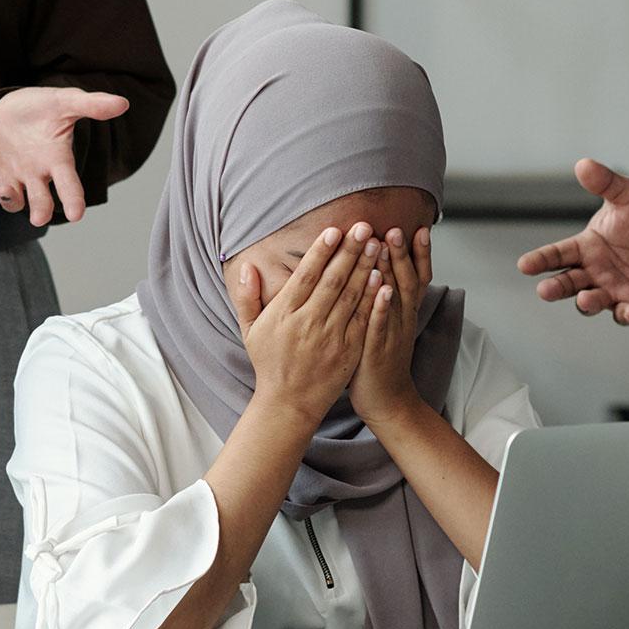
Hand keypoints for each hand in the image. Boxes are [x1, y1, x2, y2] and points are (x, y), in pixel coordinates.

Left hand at [0, 86, 130, 225]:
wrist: (9, 109)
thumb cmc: (42, 109)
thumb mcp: (65, 102)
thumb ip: (91, 105)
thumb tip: (122, 103)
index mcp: (56, 160)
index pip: (68, 183)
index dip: (73, 198)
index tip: (77, 214)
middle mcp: (34, 174)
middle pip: (40, 200)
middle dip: (40, 209)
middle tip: (39, 217)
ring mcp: (9, 175)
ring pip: (10, 198)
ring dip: (8, 198)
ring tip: (6, 191)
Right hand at [231, 224, 379, 425]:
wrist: (289, 402)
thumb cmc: (269, 362)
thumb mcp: (249, 330)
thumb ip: (246, 297)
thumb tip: (246, 266)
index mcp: (284, 314)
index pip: (305, 276)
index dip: (320, 252)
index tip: (333, 230)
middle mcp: (308, 323)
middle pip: (332, 280)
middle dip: (349, 251)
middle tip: (363, 226)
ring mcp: (331, 337)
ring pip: (351, 296)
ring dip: (365, 268)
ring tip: (376, 244)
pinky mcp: (349, 350)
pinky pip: (363, 319)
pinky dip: (373, 298)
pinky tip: (382, 278)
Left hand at [352, 225, 433, 424]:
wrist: (386, 400)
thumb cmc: (380, 358)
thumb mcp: (388, 322)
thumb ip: (387, 295)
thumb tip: (381, 264)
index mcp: (405, 311)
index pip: (418, 277)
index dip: (420, 254)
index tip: (420, 228)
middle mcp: (403, 318)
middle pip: (408, 280)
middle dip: (404, 253)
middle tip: (398, 227)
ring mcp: (392, 333)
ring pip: (396, 297)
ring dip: (393, 269)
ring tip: (388, 244)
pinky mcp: (376, 349)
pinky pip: (379, 324)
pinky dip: (381, 306)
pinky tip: (380, 288)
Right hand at [516, 159, 628, 323]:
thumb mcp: (628, 196)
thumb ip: (606, 183)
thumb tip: (583, 164)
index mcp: (585, 247)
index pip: (557, 255)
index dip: (540, 260)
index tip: (524, 265)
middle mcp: (593, 272)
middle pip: (567, 283)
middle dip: (555, 288)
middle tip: (545, 291)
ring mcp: (612, 291)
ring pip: (591, 301)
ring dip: (586, 303)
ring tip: (585, 300)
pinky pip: (624, 314)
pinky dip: (623, 315)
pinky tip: (627, 310)